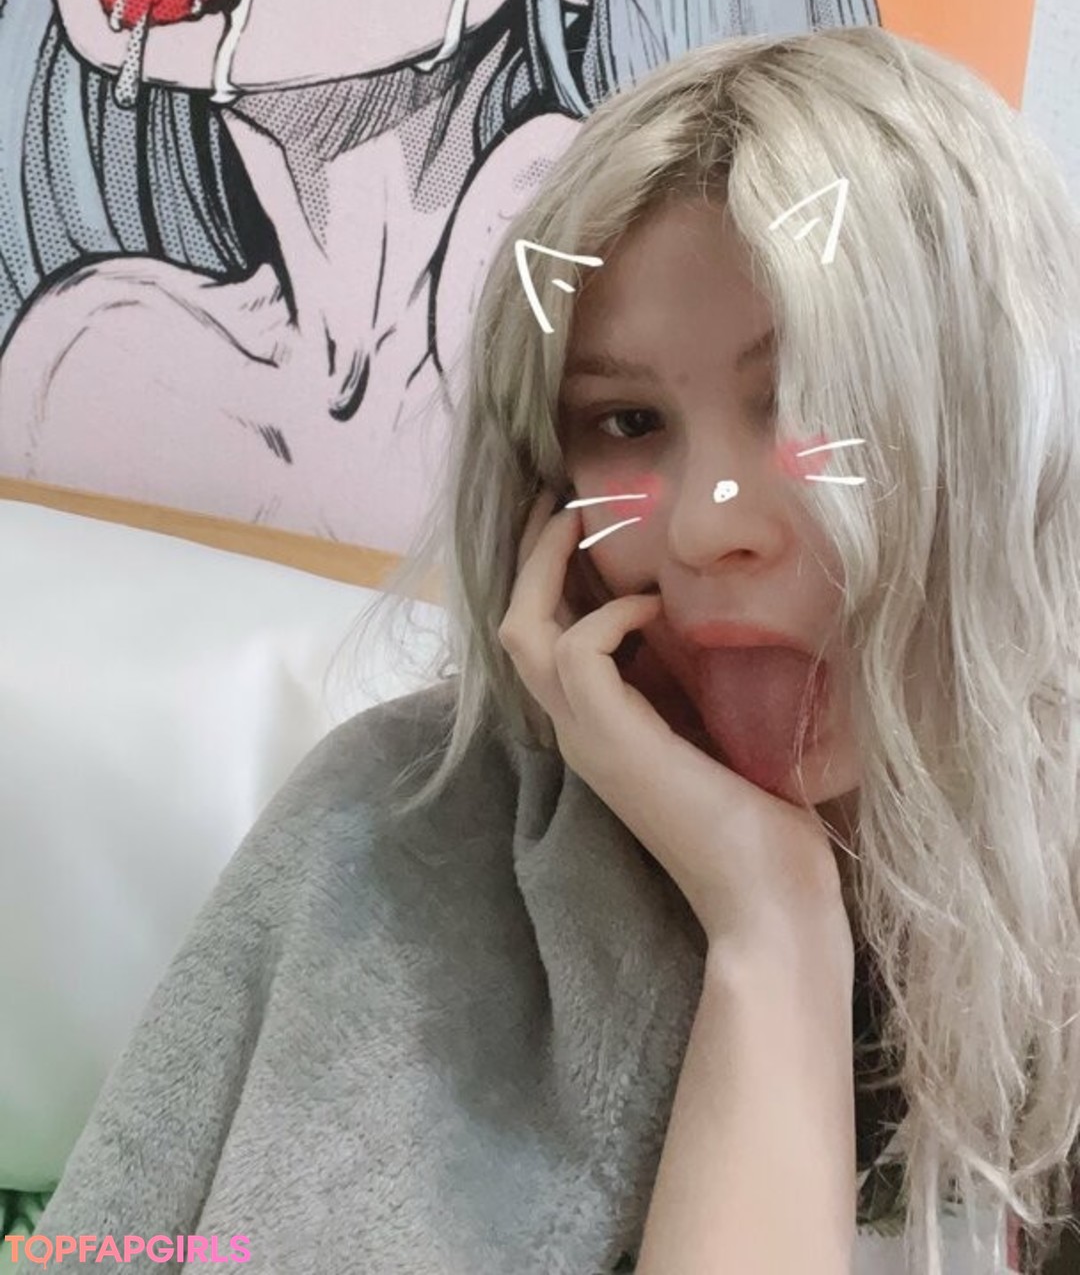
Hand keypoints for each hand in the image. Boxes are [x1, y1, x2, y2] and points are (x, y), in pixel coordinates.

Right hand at [498, 489, 852, 958]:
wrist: (769, 902)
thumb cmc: (765, 826)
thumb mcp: (722, 730)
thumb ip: (698, 681)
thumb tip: (710, 614)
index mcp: (600, 732)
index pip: (544, 644)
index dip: (549, 582)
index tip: (573, 524)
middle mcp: (579, 732)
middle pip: (514, 628)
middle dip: (530, 559)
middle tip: (553, 500)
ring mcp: (589, 737)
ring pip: (524, 632)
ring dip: (547, 568)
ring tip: (576, 520)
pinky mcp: (612, 737)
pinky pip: (580, 647)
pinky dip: (612, 615)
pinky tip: (657, 610)